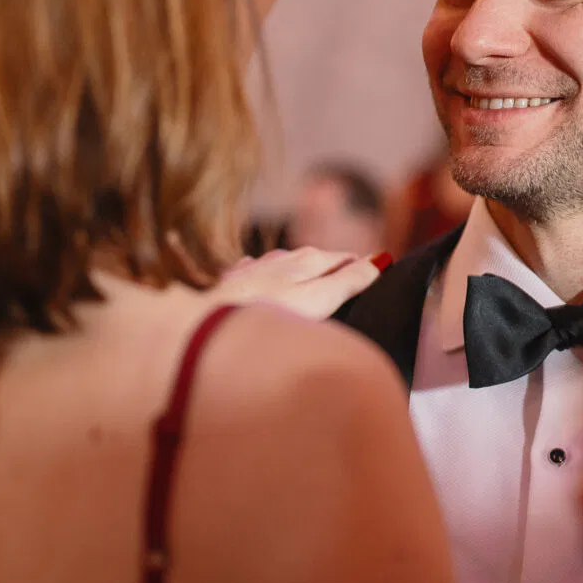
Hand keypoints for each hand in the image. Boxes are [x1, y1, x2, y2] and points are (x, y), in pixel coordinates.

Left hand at [210, 247, 386, 319]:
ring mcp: (254, 268)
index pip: (345, 258)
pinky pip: (254, 275)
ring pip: (284, 266)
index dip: (361, 268)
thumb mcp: (317, 300)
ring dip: (298, 274)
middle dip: (331, 270)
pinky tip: (262, 287)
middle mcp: (281, 257)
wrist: (202, 326)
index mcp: (307, 259)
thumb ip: (348, 281)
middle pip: (316, 260)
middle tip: (349, 285)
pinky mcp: (230, 283)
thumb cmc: (265, 317)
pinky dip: (266, 281)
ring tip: (309, 289)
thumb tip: (379, 260)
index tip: (377, 276)